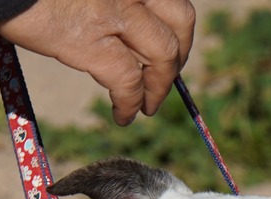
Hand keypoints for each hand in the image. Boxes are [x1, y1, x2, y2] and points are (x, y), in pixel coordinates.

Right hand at [0, 0, 195, 125]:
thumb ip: (104, 0)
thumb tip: (111, 22)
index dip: (175, 27)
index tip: (168, 44)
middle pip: (180, 22)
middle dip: (178, 56)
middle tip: (165, 77)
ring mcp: (115, 11)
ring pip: (163, 54)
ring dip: (160, 86)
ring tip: (148, 106)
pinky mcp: (90, 40)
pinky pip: (127, 81)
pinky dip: (130, 103)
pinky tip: (123, 115)